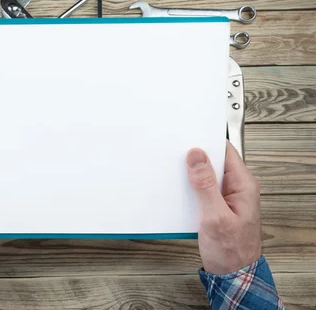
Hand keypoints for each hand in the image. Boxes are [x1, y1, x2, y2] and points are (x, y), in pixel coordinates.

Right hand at [187, 141, 261, 274]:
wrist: (232, 276)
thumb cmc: (231, 251)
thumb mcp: (215, 216)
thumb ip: (205, 185)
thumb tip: (196, 156)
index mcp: (243, 185)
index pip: (225, 151)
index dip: (205, 143)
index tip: (186, 140)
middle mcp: (237, 188)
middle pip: (213, 162)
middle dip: (194, 159)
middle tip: (174, 158)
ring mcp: (227, 197)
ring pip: (205, 176)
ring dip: (190, 176)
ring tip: (174, 177)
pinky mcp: (217, 206)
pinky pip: (202, 190)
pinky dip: (190, 190)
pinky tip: (179, 193)